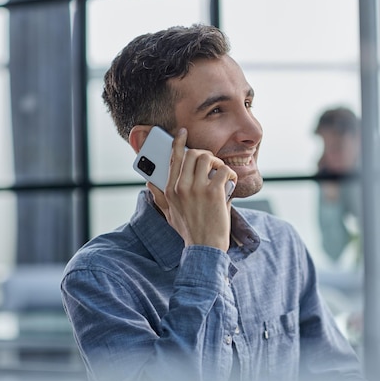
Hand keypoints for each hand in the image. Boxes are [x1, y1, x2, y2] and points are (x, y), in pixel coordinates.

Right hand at [147, 128, 237, 250]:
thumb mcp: (169, 214)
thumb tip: (149, 183)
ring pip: (207, 158)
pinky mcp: (214, 192)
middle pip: (192, 154)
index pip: (172, 159)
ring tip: (220, 172)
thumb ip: (159, 197)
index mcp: (169, 190)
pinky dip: (229, 173)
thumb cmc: (189, 231)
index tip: (182, 133)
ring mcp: (197, 189)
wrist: (205, 248)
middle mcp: (181, 187)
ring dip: (217, 162)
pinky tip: (230, 181)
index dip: (178, 142)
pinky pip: (223, 170)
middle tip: (211, 163)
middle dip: (204, 154)